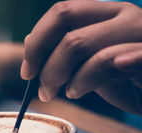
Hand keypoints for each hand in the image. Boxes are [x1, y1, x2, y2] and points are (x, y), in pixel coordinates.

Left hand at [21, 0, 141, 113]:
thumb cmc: (133, 81)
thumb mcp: (95, 66)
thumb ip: (69, 52)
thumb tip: (30, 41)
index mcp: (109, 14)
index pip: (61, 11)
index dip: (37, 41)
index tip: (27, 71)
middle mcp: (124, 15)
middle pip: (64, 20)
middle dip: (42, 57)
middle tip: (41, 87)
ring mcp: (138, 33)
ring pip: (77, 42)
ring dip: (59, 75)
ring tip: (66, 95)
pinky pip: (108, 60)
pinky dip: (85, 78)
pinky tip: (78, 91)